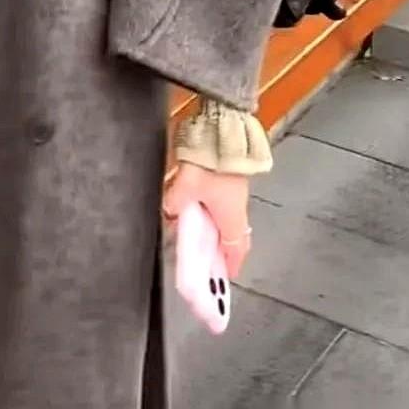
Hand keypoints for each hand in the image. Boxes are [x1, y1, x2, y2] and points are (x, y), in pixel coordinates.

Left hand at [162, 163, 252, 279]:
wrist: (223, 132)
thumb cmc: (208, 165)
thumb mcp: (185, 187)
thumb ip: (174, 204)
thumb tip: (169, 212)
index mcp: (232, 217)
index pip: (235, 250)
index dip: (230, 265)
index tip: (225, 276)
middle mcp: (239, 208)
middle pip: (235, 236)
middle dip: (225, 249)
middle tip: (213, 257)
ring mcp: (237, 192)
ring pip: (229, 218)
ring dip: (219, 227)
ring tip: (202, 232)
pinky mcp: (232, 177)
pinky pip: (225, 202)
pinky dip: (216, 210)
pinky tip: (201, 205)